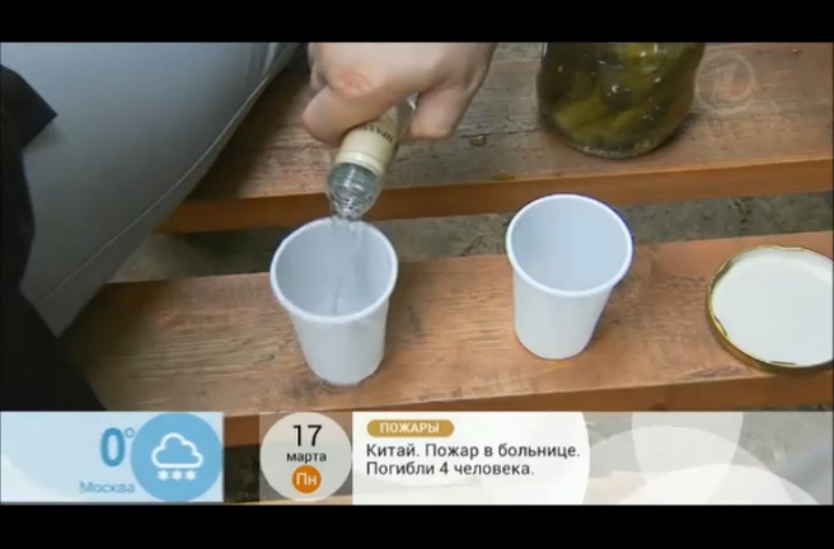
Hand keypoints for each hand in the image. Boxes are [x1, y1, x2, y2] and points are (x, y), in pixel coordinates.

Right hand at [303, 43, 497, 144]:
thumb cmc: (457, 28)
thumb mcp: (461, 82)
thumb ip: (433, 124)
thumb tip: (408, 135)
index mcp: (356, 85)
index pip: (318, 127)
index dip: (340, 134)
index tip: (366, 128)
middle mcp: (329, 54)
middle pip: (319, 92)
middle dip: (347, 98)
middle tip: (388, 89)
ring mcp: (326, 29)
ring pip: (324, 60)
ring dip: (349, 66)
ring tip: (391, 52)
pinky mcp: (327, 16)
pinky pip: (333, 37)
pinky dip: (353, 42)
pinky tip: (385, 37)